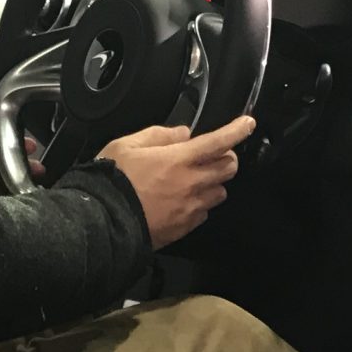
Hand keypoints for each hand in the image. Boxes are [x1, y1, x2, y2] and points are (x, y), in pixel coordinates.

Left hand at [0, 117, 41, 192]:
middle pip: (2, 162)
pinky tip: (25, 192)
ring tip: (35, 177)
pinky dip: (14, 194)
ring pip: (5, 179)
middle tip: (36, 165)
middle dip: (20, 161)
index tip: (28, 144)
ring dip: (20, 177)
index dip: (10, 143)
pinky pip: (4, 196)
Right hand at [99, 115, 255, 247]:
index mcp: (178, 159)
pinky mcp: (185, 227)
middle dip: (226, 158)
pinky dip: (199, 205)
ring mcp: (190, 207)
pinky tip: (181, 202)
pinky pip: (204, 214)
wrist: (104, 222)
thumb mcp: (126, 145)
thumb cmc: (111, 181)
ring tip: (193, 182)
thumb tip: (183, 133)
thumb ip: (158, 135)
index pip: (218, 141)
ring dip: (213, 184)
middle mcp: (191, 183)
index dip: (237, 131)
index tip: (247, 124)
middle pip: (229, 168)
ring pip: (220, 192)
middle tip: (211, 156)